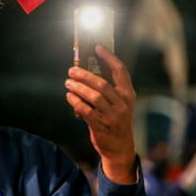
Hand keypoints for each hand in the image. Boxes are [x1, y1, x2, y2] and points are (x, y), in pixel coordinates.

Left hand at [65, 45, 136, 182]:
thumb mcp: (117, 104)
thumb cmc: (115, 120)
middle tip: (71, 70)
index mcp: (128, 94)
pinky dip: (76, 102)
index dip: (109, 57)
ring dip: (78, 87)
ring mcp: (112, 116)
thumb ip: (107, 90)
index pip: (120, 71)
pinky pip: (86, 111)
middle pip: (102, 83)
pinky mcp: (101, 126)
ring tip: (68, 82)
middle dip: (85, 75)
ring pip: (94, 96)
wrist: (120, 147)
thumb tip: (86, 71)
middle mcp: (122, 104)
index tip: (97, 47)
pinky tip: (69, 96)